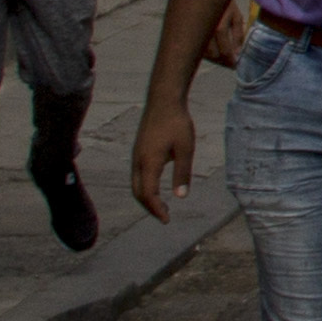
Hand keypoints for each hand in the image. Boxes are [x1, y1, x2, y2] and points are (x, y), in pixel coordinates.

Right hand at [132, 100, 199, 222]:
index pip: (148, 194)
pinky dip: (144, 187)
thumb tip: (180, 196)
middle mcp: (138, 161)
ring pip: (135, 184)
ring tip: (161, 206)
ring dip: (146, 198)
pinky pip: (137, 175)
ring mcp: (136, 155)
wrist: (163, 100)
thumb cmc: (177, 123)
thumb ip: (182, 173)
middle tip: (164, 217)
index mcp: (149, 162)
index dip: (156, 209)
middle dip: (150, 207)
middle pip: (138, 193)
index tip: (167, 220)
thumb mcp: (186, 149)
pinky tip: (157, 188)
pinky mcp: (138, 151)